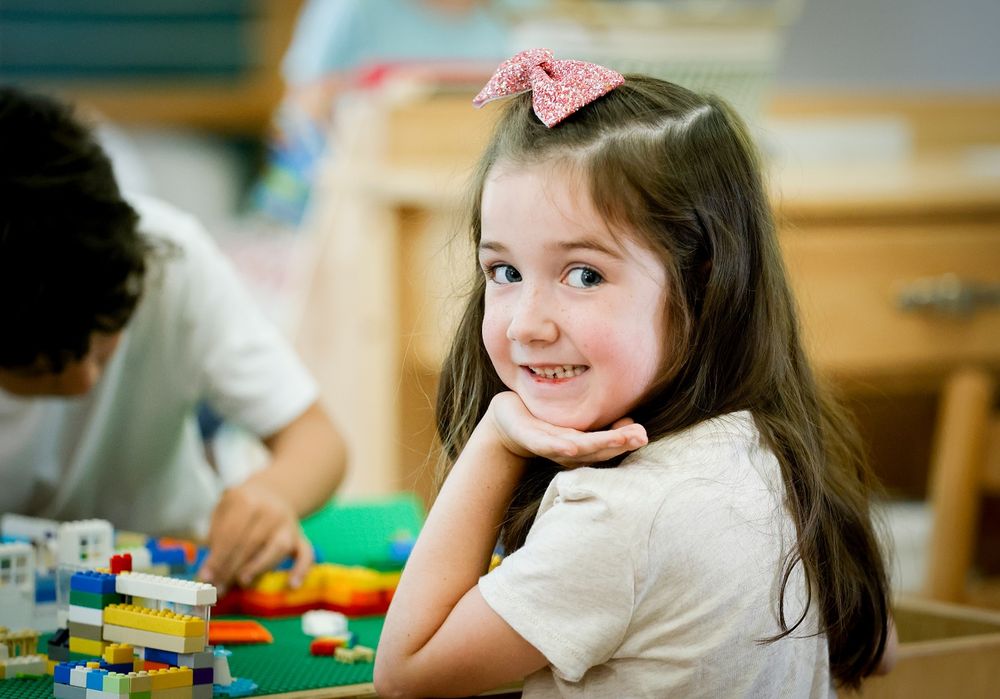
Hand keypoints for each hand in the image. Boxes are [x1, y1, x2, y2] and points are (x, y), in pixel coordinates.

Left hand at [197, 481, 312, 592]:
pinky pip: (306, 554)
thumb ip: (215, 538)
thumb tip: (208, 573)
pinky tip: (292, 584)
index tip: (205, 578)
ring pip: (278, 548)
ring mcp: (288, 525)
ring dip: (259, 567)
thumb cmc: (241, 508)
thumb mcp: (223, 511)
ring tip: (243, 582)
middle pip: (251, 543)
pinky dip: (301, 569)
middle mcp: (271, 511)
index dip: (217, 558)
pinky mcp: (301, 537)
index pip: (231, 534)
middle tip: (217, 588)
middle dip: (232, 568)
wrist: (272, 493)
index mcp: (247, 501)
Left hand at [487, 391, 647, 467]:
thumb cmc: (545, 420)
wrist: (507, 419)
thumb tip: (630, 419)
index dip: (626, 441)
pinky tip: (573, 447)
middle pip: (597, 449)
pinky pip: (547, 444)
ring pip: (578, 447)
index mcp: (581, 445)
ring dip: (600, 445)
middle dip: (619, 443)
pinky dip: (560, 447)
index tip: (644, 435)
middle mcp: (568, 451)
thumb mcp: (577, 419)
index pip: (607, 445)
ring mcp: (550, 446)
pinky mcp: (531, 439)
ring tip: (620, 439)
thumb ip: (602, 421)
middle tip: (641, 437)